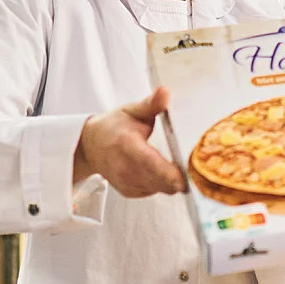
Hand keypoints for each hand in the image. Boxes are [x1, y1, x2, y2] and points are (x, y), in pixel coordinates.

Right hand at [73, 85, 187, 197]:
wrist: (92, 145)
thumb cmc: (114, 126)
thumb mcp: (133, 110)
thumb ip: (151, 104)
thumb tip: (164, 92)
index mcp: (126, 144)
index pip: (150, 163)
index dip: (170, 173)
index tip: (187, 175)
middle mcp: (124, 167)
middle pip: (159, 181)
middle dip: (179, 177)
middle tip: (192, 167)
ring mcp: (125, 182)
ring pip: (160, 188)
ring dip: (171, 180)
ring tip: (176, 165)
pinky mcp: (129, 191)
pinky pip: (154, 191)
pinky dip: (161, 183)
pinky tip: (160, 170)